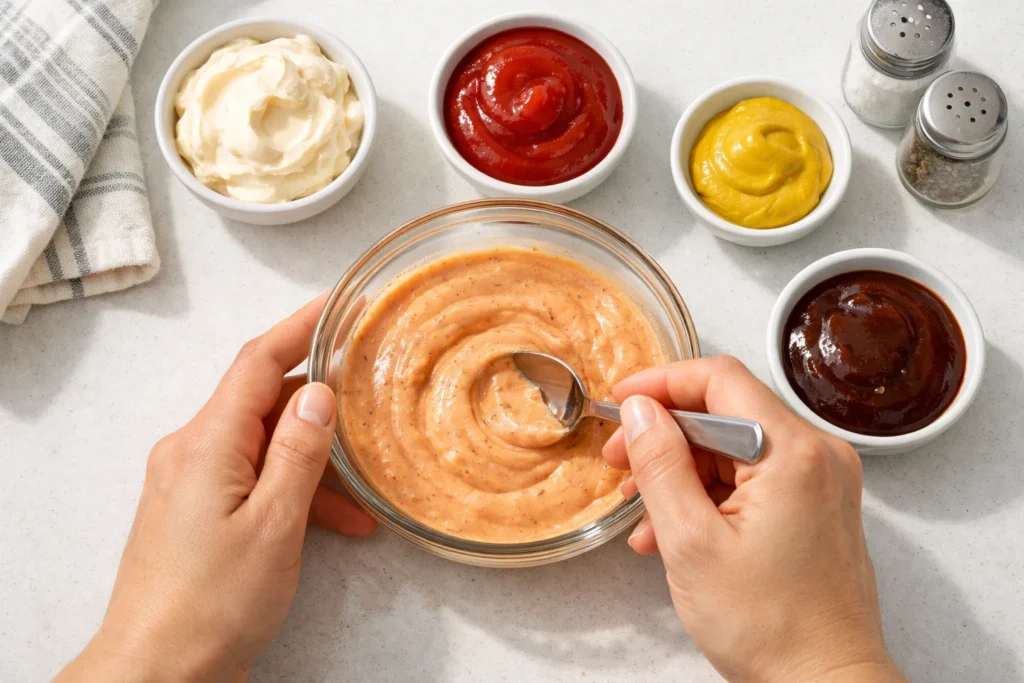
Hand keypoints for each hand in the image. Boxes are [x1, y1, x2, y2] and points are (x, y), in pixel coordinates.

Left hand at [56, 295, 376, 681]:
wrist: (156, 669)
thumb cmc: (212, 605)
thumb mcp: (273, 525)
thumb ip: (299, 454)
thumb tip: (319, 393)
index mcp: (206, 443)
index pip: (257, 362)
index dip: (301, 326)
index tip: (340, 303)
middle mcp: (191, 450)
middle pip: (264, 401)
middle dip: (320, 404)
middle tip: (370, 399)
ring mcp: (191, 479)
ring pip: (263, 443)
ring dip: (313, 459)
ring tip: (363, 489)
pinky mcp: (196, 507)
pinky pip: (251, 476)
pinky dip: (293, 489)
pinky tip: (337, 521)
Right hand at [603, 356, 904, 682]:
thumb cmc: (771, 628)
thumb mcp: (691, 543)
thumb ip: (661, 465)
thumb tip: (639, 409)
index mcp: (792, 453)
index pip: (720, 379)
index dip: (661, 382)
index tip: (622, 399)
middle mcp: (817, 455)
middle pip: (726, 413)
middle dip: (664, 435)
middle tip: (619, 462)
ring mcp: (820, 481)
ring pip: (734, 449)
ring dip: (681, 473)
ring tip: (642, 515)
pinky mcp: (815, 506)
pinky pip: (752, 480)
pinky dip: (709, 496)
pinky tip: (673, 533)